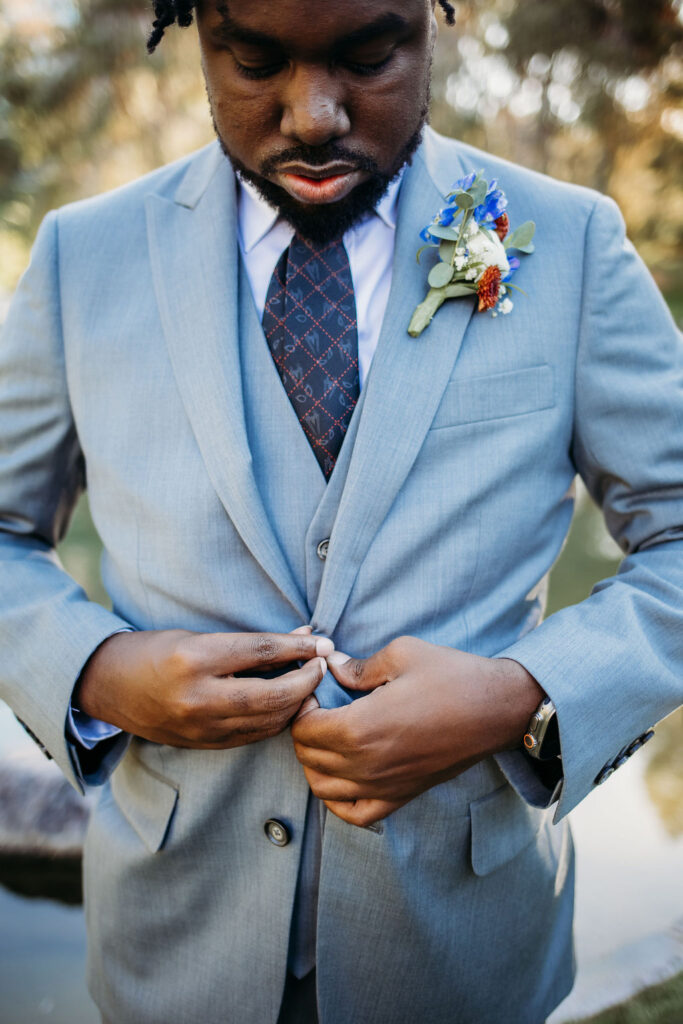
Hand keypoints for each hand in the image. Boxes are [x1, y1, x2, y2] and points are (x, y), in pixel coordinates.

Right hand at [75, 625, 332, 748]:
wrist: (111, 687)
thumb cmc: (155, 651)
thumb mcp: (198, 636)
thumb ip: (249, 642)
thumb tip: (303, 636)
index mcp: (195, 659)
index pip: (261, 652)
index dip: (298, 649)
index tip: (323, 643)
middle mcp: (198, 696)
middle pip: (272, 694)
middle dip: (306, 681)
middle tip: (324, 666)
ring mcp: (201, 726)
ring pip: (267, 720)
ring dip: (297, 703)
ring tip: (311, 684)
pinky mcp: (203, 744)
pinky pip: (253, 735)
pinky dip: (277, 720)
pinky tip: (289, 705)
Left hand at [291, 636, 542, 826]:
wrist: (497, 709)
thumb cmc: (452, 676)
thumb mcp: (402, 653)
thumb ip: (357, 666)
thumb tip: (331, 666)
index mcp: (360, 728)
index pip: (304, 727)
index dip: (303, 705)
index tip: (317, 688)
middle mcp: (366, 765)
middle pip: (308, 756)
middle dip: (305, 730)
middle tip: (321, 707)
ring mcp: (383, 786)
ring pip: (322, 788)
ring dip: (314, 762)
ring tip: (328, 736)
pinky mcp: (401, 796)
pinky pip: (353, 814)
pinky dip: (337, 801)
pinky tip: (341, 776)